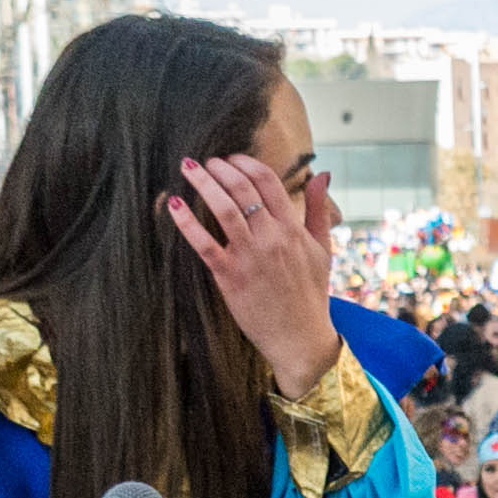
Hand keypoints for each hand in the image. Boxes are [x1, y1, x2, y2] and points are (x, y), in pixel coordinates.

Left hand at [167, 150, 345, 394]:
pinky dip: (187, 221)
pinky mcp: (230, 277)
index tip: (232, 158)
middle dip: (221, 168)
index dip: (246, 164)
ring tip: (188, 169)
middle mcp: (272, 238)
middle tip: (207, 160)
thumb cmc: (311, 294)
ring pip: (223, 209)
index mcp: (293, 229)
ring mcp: (250, 257)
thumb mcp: (322, 248)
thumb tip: (322, 175)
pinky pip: (204, 243)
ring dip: (203, 183)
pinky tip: (175, 204)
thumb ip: (319, 209)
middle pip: (243, 190)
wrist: (301, 338)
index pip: (268, 182)